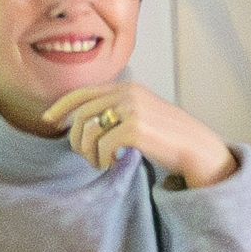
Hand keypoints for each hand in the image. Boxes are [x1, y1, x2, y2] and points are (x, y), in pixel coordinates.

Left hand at [51, 77, 240, 192]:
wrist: (199, 150)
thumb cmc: (171, 139)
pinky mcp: (135, 128)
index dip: (61, 106)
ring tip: (98, 162)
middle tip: (84, 156)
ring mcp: (131, 109)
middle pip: (81, 114)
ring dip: (87, 151)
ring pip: (88, 130)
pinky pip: (103, 146)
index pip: (83, 93)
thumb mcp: (143, 114)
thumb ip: (117, 110)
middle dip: (75, 138)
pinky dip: (103, 159)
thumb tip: (83, 122)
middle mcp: (128, 93)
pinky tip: (113, 164)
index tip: (50, 121)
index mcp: (128, 87)